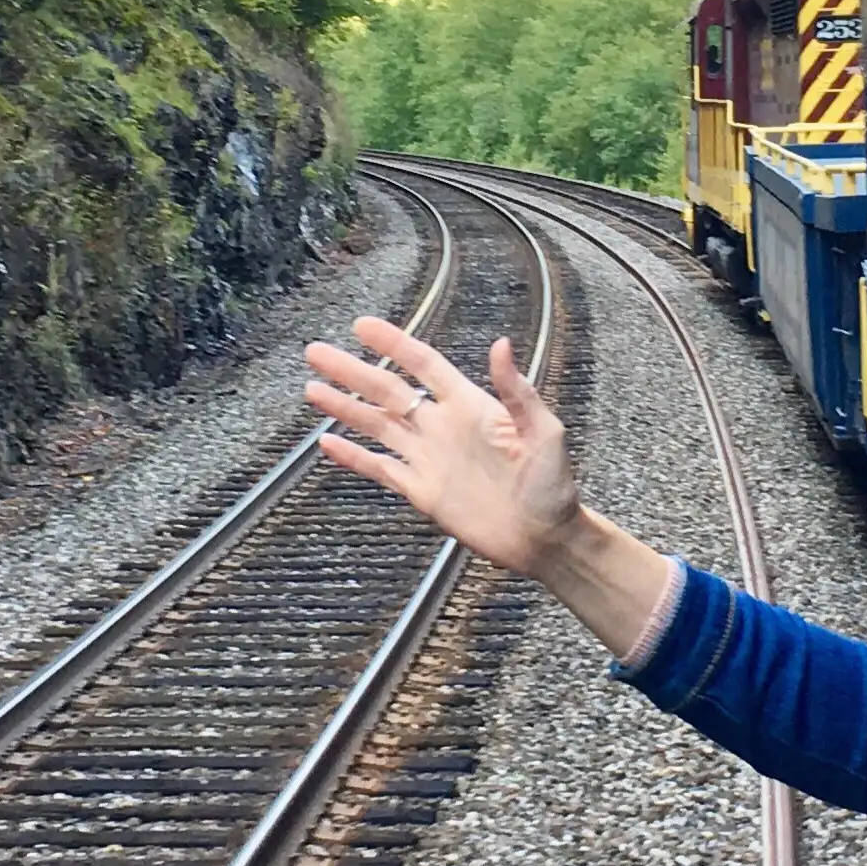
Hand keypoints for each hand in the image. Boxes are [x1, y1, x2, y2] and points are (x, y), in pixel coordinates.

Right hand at [303, 316, 582, 574]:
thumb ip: (518, 391)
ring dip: (345, 407)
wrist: (546, 539)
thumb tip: (500, 344)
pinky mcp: (422, 491)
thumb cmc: (554, 485)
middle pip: (387, 391)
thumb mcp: (545, 432)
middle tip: (315, 352)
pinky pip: (381, 469)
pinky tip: (328, 443)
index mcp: (470, 405)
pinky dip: (353, 457)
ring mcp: (429, 459)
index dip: (393, 344)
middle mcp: (442, 427)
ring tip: (312, 389)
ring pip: (377, 426)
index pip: (423, 365)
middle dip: (351, 371)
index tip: (361, 326)